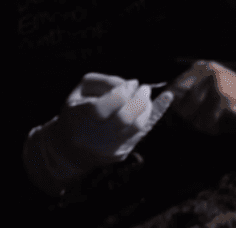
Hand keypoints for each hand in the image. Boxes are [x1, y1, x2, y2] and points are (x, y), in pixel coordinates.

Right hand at [22, 73, 172, 195]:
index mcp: (78, 119)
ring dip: (147, 106)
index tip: (129, 84)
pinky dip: (156, 114)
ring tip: (144, 95)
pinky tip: (167, 97)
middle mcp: (93, 138)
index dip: (122, 92)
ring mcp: (108, 148)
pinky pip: (142, 133)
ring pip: (137, 127)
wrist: (68, 149)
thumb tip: (133, 84)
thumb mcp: (81, 91)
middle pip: (124, 118)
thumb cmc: (76, 112)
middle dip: (139, 99)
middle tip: (144, 88)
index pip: (105, 107)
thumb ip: (105, 82)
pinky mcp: (120, 153)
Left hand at [166, 60, 235, 134]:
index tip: (175, 122)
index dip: (171, 110)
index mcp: (201, 67)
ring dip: (202, 125)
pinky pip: (206, 123)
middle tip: (207, 121)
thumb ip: (188, 99)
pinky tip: (226, 123)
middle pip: (178, 106)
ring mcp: (216, 83)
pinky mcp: (224, 98)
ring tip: (218, 121)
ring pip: (191, 117)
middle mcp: (206, 71)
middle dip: (189, 120)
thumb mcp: (212, 94)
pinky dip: (214, 129)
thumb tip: (162, 114)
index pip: (171, 91)